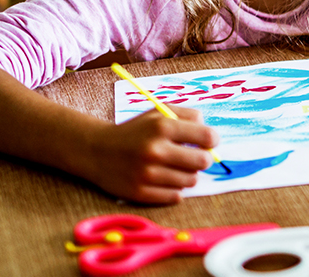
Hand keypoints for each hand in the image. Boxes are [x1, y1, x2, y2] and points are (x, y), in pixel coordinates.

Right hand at [83, 105, 217, 203]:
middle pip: (203, 162)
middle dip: (202, 159)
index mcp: (162, 126)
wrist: (97, 150)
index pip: (207, 137)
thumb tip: (211, 135)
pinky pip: (175, 196)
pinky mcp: (141, 193)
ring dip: (187, 175)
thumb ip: (188, 116)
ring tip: (174, 167)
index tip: (207, 142)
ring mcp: (148, 174)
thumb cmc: (135, 131)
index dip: (212, 140)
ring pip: (190, 181)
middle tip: (194, 157)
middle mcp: (156, 150)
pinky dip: (174, 189)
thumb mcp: (158, 113)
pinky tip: (164, 179)